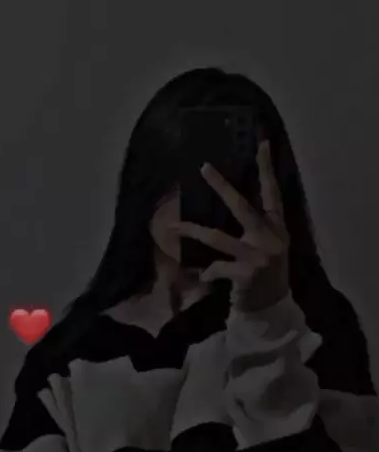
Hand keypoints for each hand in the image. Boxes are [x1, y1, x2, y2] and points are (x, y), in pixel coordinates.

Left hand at [173, 140, 288, 312]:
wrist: (273, 307)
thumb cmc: (268, 271)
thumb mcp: (270, 245)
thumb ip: (259, 225)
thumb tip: (231, 200)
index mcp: (277, 227)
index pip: (272, 193)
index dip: (267, 169)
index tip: (261, 144)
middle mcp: (269, 238)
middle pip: (241, 206)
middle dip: (221, 186)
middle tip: (204, 167)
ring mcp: (257, 257)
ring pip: (218, 238)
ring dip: (193, 231)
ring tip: (173, 226)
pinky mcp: (245, 275)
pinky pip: (217, 267)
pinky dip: (208, 272)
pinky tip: (203, 276)